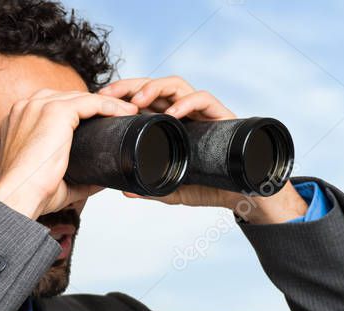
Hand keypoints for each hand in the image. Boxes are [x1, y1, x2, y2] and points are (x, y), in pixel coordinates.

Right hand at [0, 89, 138, 218]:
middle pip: (70, 98)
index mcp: (21, 119)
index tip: (104, 122)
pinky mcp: (55, 111)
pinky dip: (109, 106)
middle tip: (122, 116)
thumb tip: (100, 179)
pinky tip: (123, 113)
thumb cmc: (30, 191)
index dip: (83, 112)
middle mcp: (27, 107)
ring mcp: (39, 106)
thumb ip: (77, 175)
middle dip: (97, 105)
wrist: (18, 196)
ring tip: (128, 113)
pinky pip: (89, 102)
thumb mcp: (54, 177)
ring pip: (82, 97)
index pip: (57, 105)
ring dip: (108, 104)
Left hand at [98, 76, 307, 223]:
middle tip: (109, 94)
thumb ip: (151, 188)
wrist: (244, 193)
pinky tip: (171, 114)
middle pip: (153, 86)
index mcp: (169, 125)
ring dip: (153, 87)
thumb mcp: (174, 189)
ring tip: (137, 102)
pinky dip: (186, 103)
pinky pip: (203, 98)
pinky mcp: (221, 115)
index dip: (120, 95)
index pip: (142, 100)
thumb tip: (125, 191)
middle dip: (129, 85)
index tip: (98, 99)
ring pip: (175, 84)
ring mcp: (202, 112)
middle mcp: (184, 113)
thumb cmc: (211, 186)